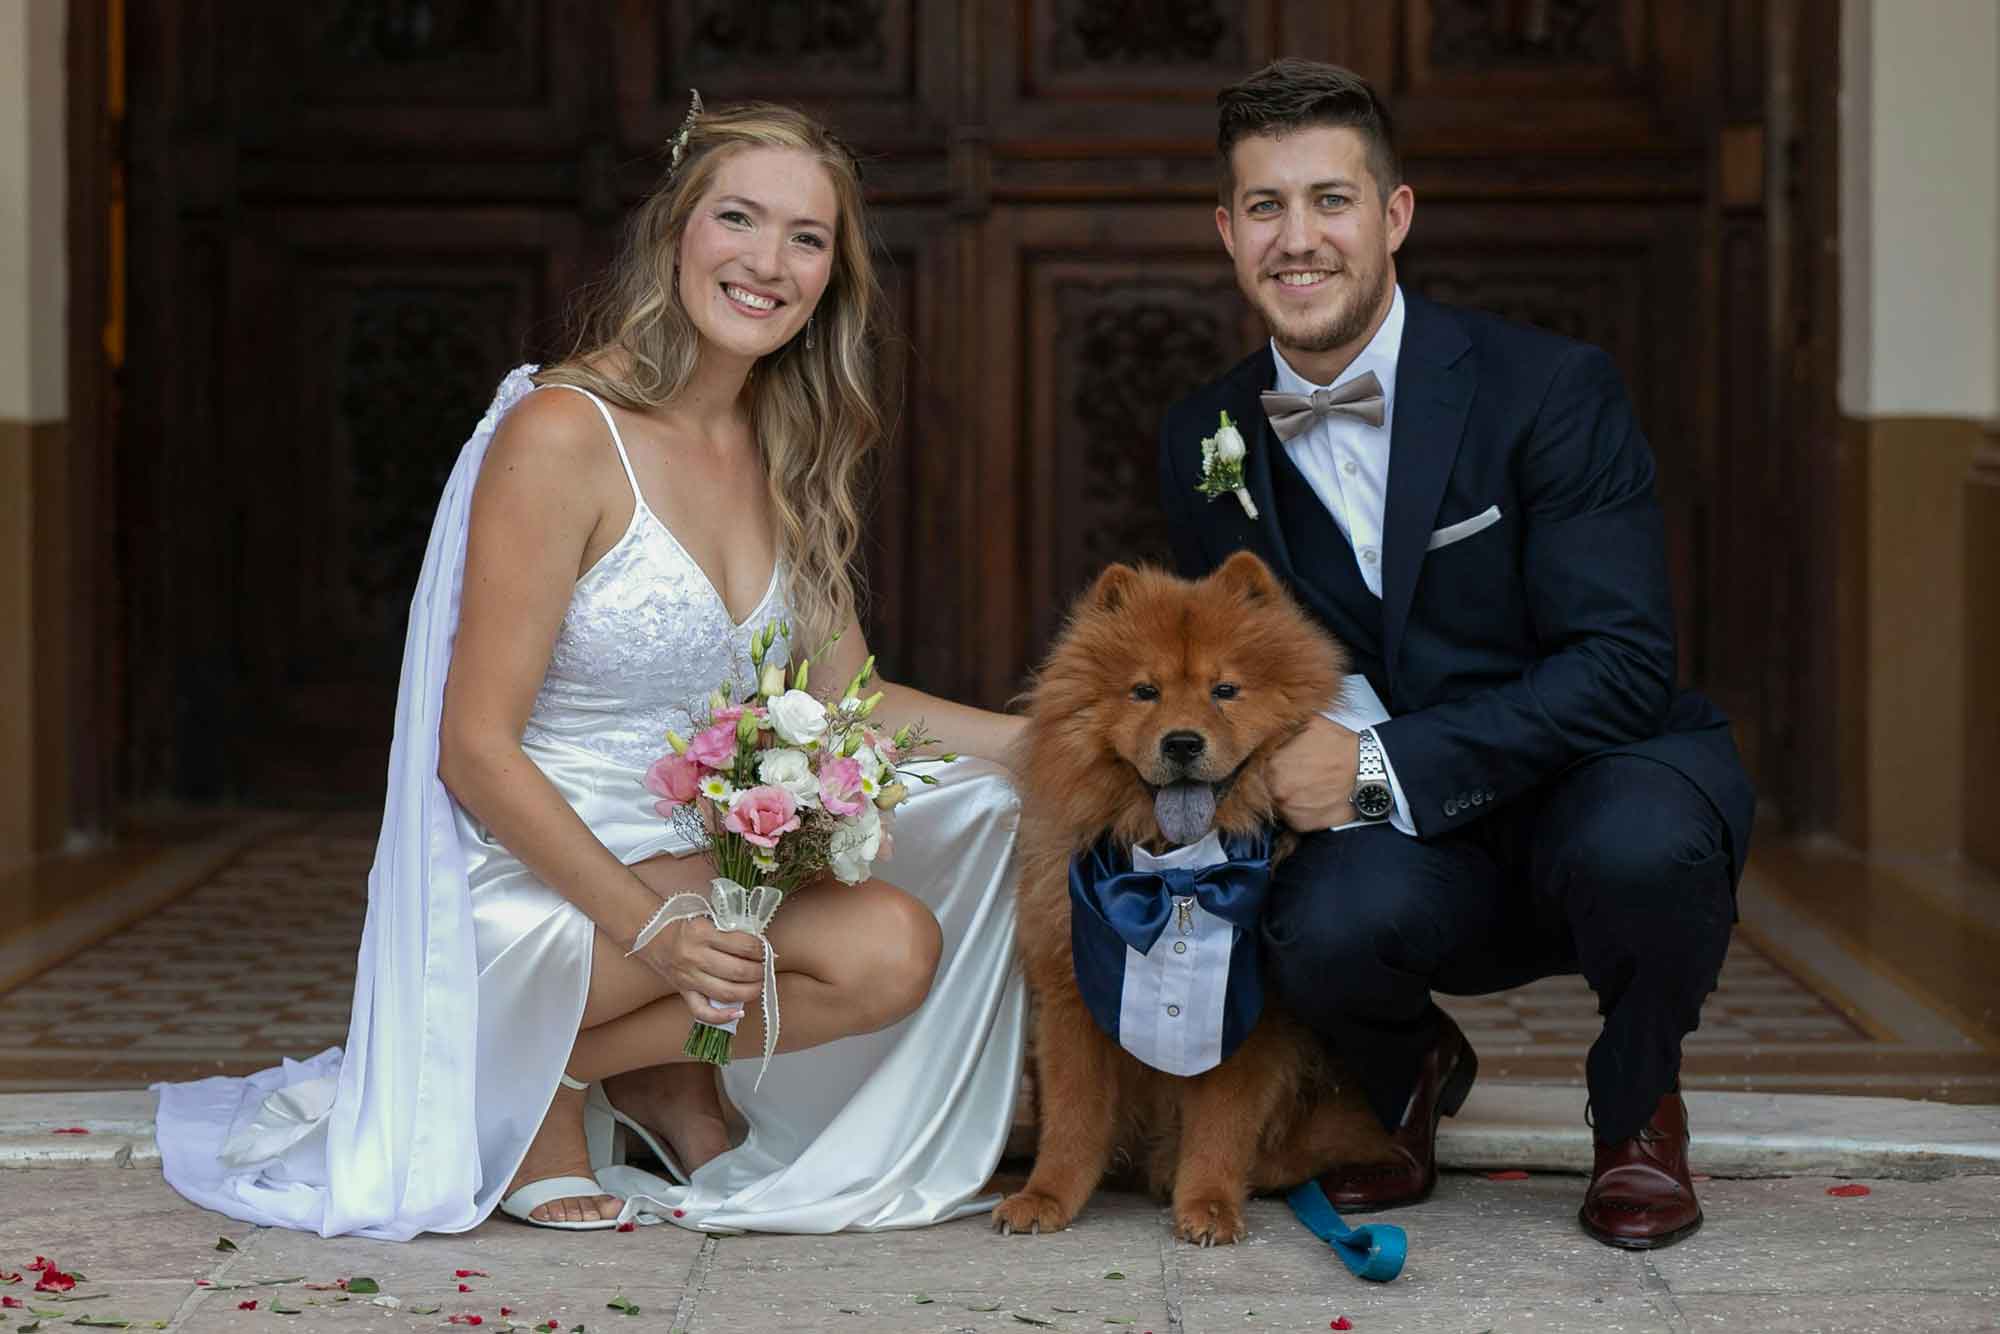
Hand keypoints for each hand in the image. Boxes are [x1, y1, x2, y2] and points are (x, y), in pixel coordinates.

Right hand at [633, 916, 764, 1024]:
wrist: (649, 932)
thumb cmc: (683, 922)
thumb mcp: (707, 917)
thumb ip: (731, 929)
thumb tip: (760, 946)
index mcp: (702, 933)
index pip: (743, 945)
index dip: (761, 950)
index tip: (766, 950)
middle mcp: (695, 957)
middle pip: (738, 971)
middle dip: (759, 971)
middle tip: (765, 967)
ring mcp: (688, 977)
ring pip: (727, 993)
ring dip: (750, 991)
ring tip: (758, 984)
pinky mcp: (683, 991)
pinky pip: (702, 1011)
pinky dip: (722, 1017)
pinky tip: (738, 1012)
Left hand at [1268, 715, 1360, 831]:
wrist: (1368, 773)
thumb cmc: (1342, 749)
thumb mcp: (1310, 724)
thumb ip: (1285, 729)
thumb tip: (1270, 728)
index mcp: (1273, 764)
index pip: (1256, 767)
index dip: (1268, 765)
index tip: (1280, 764)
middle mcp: (1276, 790)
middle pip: (1265, 787)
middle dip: (1278, 781)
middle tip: (1297, 775)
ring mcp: (1288, 810)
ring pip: (1278, 803)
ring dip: (1288, 796)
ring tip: (1308, 786)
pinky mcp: (1301, 825)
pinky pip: (1292, 818)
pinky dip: (1300, 811)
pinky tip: (1314, 799)